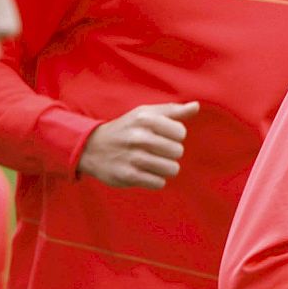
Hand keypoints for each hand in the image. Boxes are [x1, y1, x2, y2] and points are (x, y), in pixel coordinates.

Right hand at [77, 101, 199, 188]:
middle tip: (158, 151)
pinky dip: (155, 180)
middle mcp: (139, 136)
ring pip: (171, 169)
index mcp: (145, 118)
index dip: (175, 136)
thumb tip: (196, 106)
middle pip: (178, 151)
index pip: (180, 132)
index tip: (163, 136)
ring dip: (165, 168)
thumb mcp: (145, 113)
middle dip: (171, 153)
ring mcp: (133, 157)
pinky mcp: (128, 175)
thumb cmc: (126, 128)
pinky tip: (146, 173)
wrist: (91, 147)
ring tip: (153, 163)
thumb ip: (172, 111)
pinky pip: (159, 183)